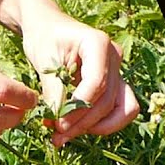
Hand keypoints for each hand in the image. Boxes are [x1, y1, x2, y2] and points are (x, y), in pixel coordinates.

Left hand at [21, 11, 139, 145]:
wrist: (47, 28)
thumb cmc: (44, 37)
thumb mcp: (44, 60)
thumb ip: (54, 90)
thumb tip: (59, 121)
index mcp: (98, 43)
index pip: (97, 82)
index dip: (79, 107)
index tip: (57, 122)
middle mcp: (114, 57)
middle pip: (106, 100)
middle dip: (81, 122)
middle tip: (55, 135)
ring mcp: (118, 70)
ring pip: (117, 109)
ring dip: (91, 128)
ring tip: (63, 136)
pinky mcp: (115, 84)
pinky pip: (119, 110)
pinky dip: (102, 124)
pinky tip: (77, 130)